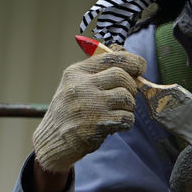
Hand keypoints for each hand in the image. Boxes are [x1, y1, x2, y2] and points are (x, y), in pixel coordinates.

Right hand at [32, 51, 146, 173]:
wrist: (51, 142)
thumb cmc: (69, 110)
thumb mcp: (75, 84)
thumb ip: (98, 68)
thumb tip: (123, 49)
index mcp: (75, 73)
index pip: (111, 58)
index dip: (132, 60)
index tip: (140, 66)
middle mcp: (80, 87)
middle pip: (122, 76)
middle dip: (131, 86)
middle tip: (126, 96)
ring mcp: (89, 107)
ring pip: (127, 98)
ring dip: (129, 106)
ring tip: (117, 111)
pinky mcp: (96, 126)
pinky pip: (127, 118)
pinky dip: (127, 121)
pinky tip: (115, 124)